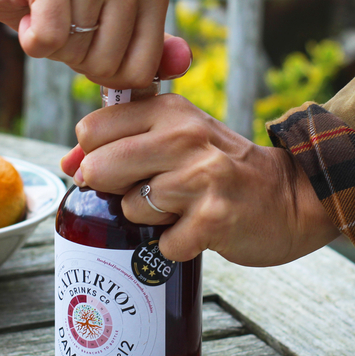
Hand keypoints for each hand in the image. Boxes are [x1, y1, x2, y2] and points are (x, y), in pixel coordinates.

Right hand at [0, 0, 190, 87]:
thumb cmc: (62, 7)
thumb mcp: (112, 32)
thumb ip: (148, 50)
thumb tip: (185, 64)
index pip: (142, 70)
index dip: (110, 73)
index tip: (93, 45)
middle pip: (109, 65)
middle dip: (78, 60)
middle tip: (65, 26)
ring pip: (77, 52)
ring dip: (54, 47)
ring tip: (46, 13)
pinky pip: (49, 38)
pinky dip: (32, 40)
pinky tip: (29, 13)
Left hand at [61, 94, 338, 265]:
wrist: (288, 196)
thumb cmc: (220, 166)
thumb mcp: (175, 137)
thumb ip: (119, 142)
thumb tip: (67, 164)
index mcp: (169, 110)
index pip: (91, 129)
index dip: (92, 155)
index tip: (116, 167)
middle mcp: (184, 136)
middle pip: (98, 167)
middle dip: (111, 189)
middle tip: (143, 190)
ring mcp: (200, 178)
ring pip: (128, 208)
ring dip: (147, 218)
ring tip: (179, 208)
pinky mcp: (213, 219)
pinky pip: (161, 244)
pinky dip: (172, 245)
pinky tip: (195, 230)